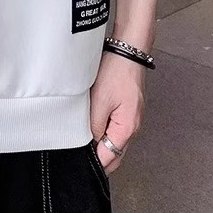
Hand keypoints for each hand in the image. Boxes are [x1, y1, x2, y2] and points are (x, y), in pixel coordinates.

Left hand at [89, 49, 145, 174]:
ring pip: (114, 139)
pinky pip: (115, 126)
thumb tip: (90, 144)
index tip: (80, 160)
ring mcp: (131, 118)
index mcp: (127, 128)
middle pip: (114, 152)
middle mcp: (133, 126)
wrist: (127, 51)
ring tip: (84, 135)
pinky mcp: (127, 109)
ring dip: (101, 141)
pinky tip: (93, 122)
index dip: (94, 161)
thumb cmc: (117, 72)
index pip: (110, 157)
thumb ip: (94, 127)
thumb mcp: (99, 101)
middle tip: (80, 153)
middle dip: (98, 156)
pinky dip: (105, 129)